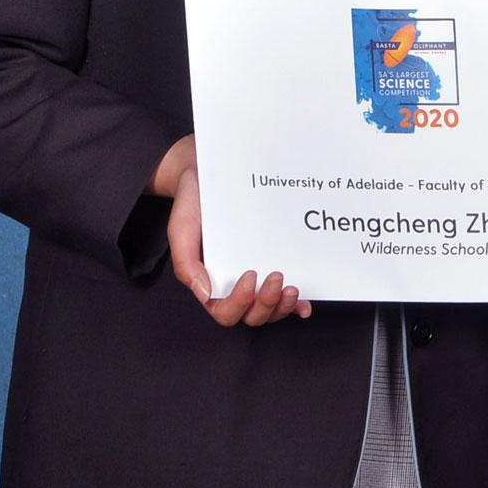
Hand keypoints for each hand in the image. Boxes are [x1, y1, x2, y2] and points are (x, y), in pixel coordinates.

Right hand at [155, 135, 310, 327]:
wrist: (209, 172)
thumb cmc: (194, 204)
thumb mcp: (182, 231)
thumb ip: (187, 263)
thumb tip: (206, 293)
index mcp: (211, 281)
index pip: (225, 311)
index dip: (239, 303)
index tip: (250, 275)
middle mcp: (235, 283)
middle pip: (252, 315)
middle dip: (265, 305)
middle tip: (276, 277)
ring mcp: (257, 275)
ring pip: (270, 309)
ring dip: (282, 307)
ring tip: (291, 289)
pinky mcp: (274, 261)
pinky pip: (286, 293)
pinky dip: (296, 305)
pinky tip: (305, 304)